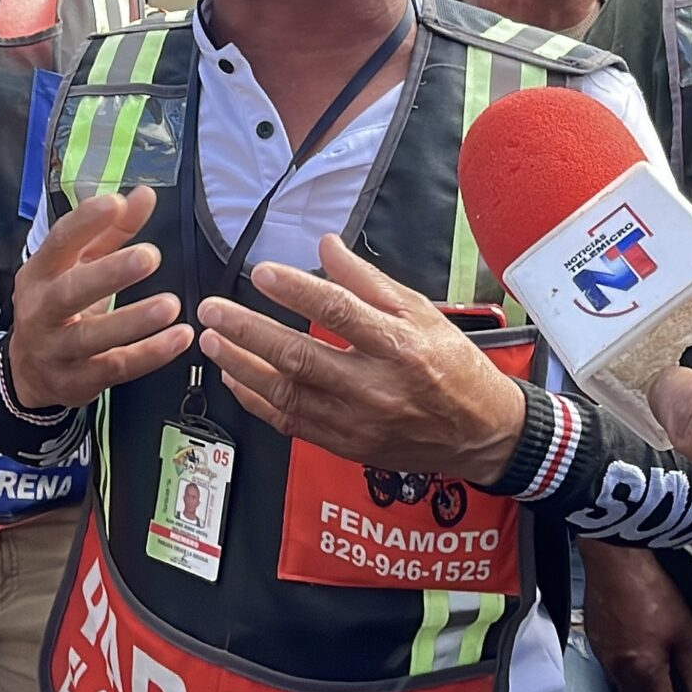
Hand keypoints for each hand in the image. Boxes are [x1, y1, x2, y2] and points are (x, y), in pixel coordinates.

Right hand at [6, 186, 192, 408]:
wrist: (28, 372)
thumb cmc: (59, 306)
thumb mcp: (78, 266)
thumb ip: (111, 231)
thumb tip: (143, 195)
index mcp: (41, 273)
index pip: (60, 242)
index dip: (85, 222)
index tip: (115, 204)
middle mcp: (42, 310)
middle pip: (71, 291)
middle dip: (109, 273)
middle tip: (149, 257)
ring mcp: (57, 349)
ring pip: (92, 336)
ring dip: (133, 321)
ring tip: (170, 305)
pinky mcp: (78, 380)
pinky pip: (116, 368)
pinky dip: (149, 355)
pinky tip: (178, 338)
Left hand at [197, 234, 523, 484]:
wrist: (479, 433)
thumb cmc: (451, 367)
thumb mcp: (422, 312)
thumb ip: (368, 281)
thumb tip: (326, 246)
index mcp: (400, 347)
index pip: (340, 313)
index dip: (297, 291)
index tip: (263, 273)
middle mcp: (375, 389)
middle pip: (301, 357)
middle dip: (249, 331)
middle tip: (213, 310)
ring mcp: (357, 422)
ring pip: (286, 394)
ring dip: (242, 365)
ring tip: (212, 340)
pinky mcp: (345, 445)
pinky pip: (289, 423)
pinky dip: (257, 400)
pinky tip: (234, 377)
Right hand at [580, 542, 691, 691]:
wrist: (614, 557)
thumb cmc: (651, 590)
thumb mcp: (685, 633)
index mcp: (643, 673)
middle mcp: (619, 671)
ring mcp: (603, 655)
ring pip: (624, 691)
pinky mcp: (595, 638)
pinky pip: (613, 670)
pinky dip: (629, 676)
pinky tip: (640, 663)